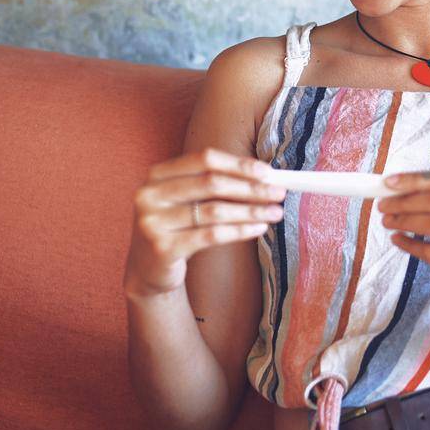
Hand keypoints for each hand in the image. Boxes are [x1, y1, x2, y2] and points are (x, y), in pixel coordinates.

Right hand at [124, 147, 288, 299]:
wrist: (150, 269)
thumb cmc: (178, 228)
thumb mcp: (187, 200)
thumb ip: (216, 184)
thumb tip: (264, 175)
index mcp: (157, 175)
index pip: (204, 159)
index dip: (238, 164)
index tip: (268, 173)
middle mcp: (150, 195)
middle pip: (211, 184)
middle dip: (251, 188)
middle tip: (279, 193)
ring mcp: (153, 222)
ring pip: (214, 211)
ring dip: (251, 211)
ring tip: (274, 213)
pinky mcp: (162, 248)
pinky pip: (211, 235)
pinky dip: (239, 230)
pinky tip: (259, 229)